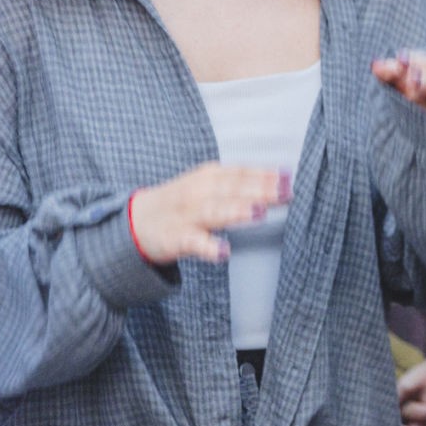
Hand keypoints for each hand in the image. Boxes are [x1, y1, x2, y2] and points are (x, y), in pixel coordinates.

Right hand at [130, 162, 291, 264]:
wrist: (135, 222)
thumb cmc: (182, 203)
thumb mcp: (208, 186)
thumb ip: (241, 184)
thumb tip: (281, 181)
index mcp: (209, 177)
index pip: (241, 173)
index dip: (265, 174)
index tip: (289, 176)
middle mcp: (198, 192)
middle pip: (231, 189)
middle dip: (259, 189)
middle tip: (285, 192)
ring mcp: (186, 215)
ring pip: (213, 211)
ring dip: (236, 211)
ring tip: (259, 213)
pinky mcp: (175, 238)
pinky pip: (193, 243)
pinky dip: (208, 247)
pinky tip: (224, 252)